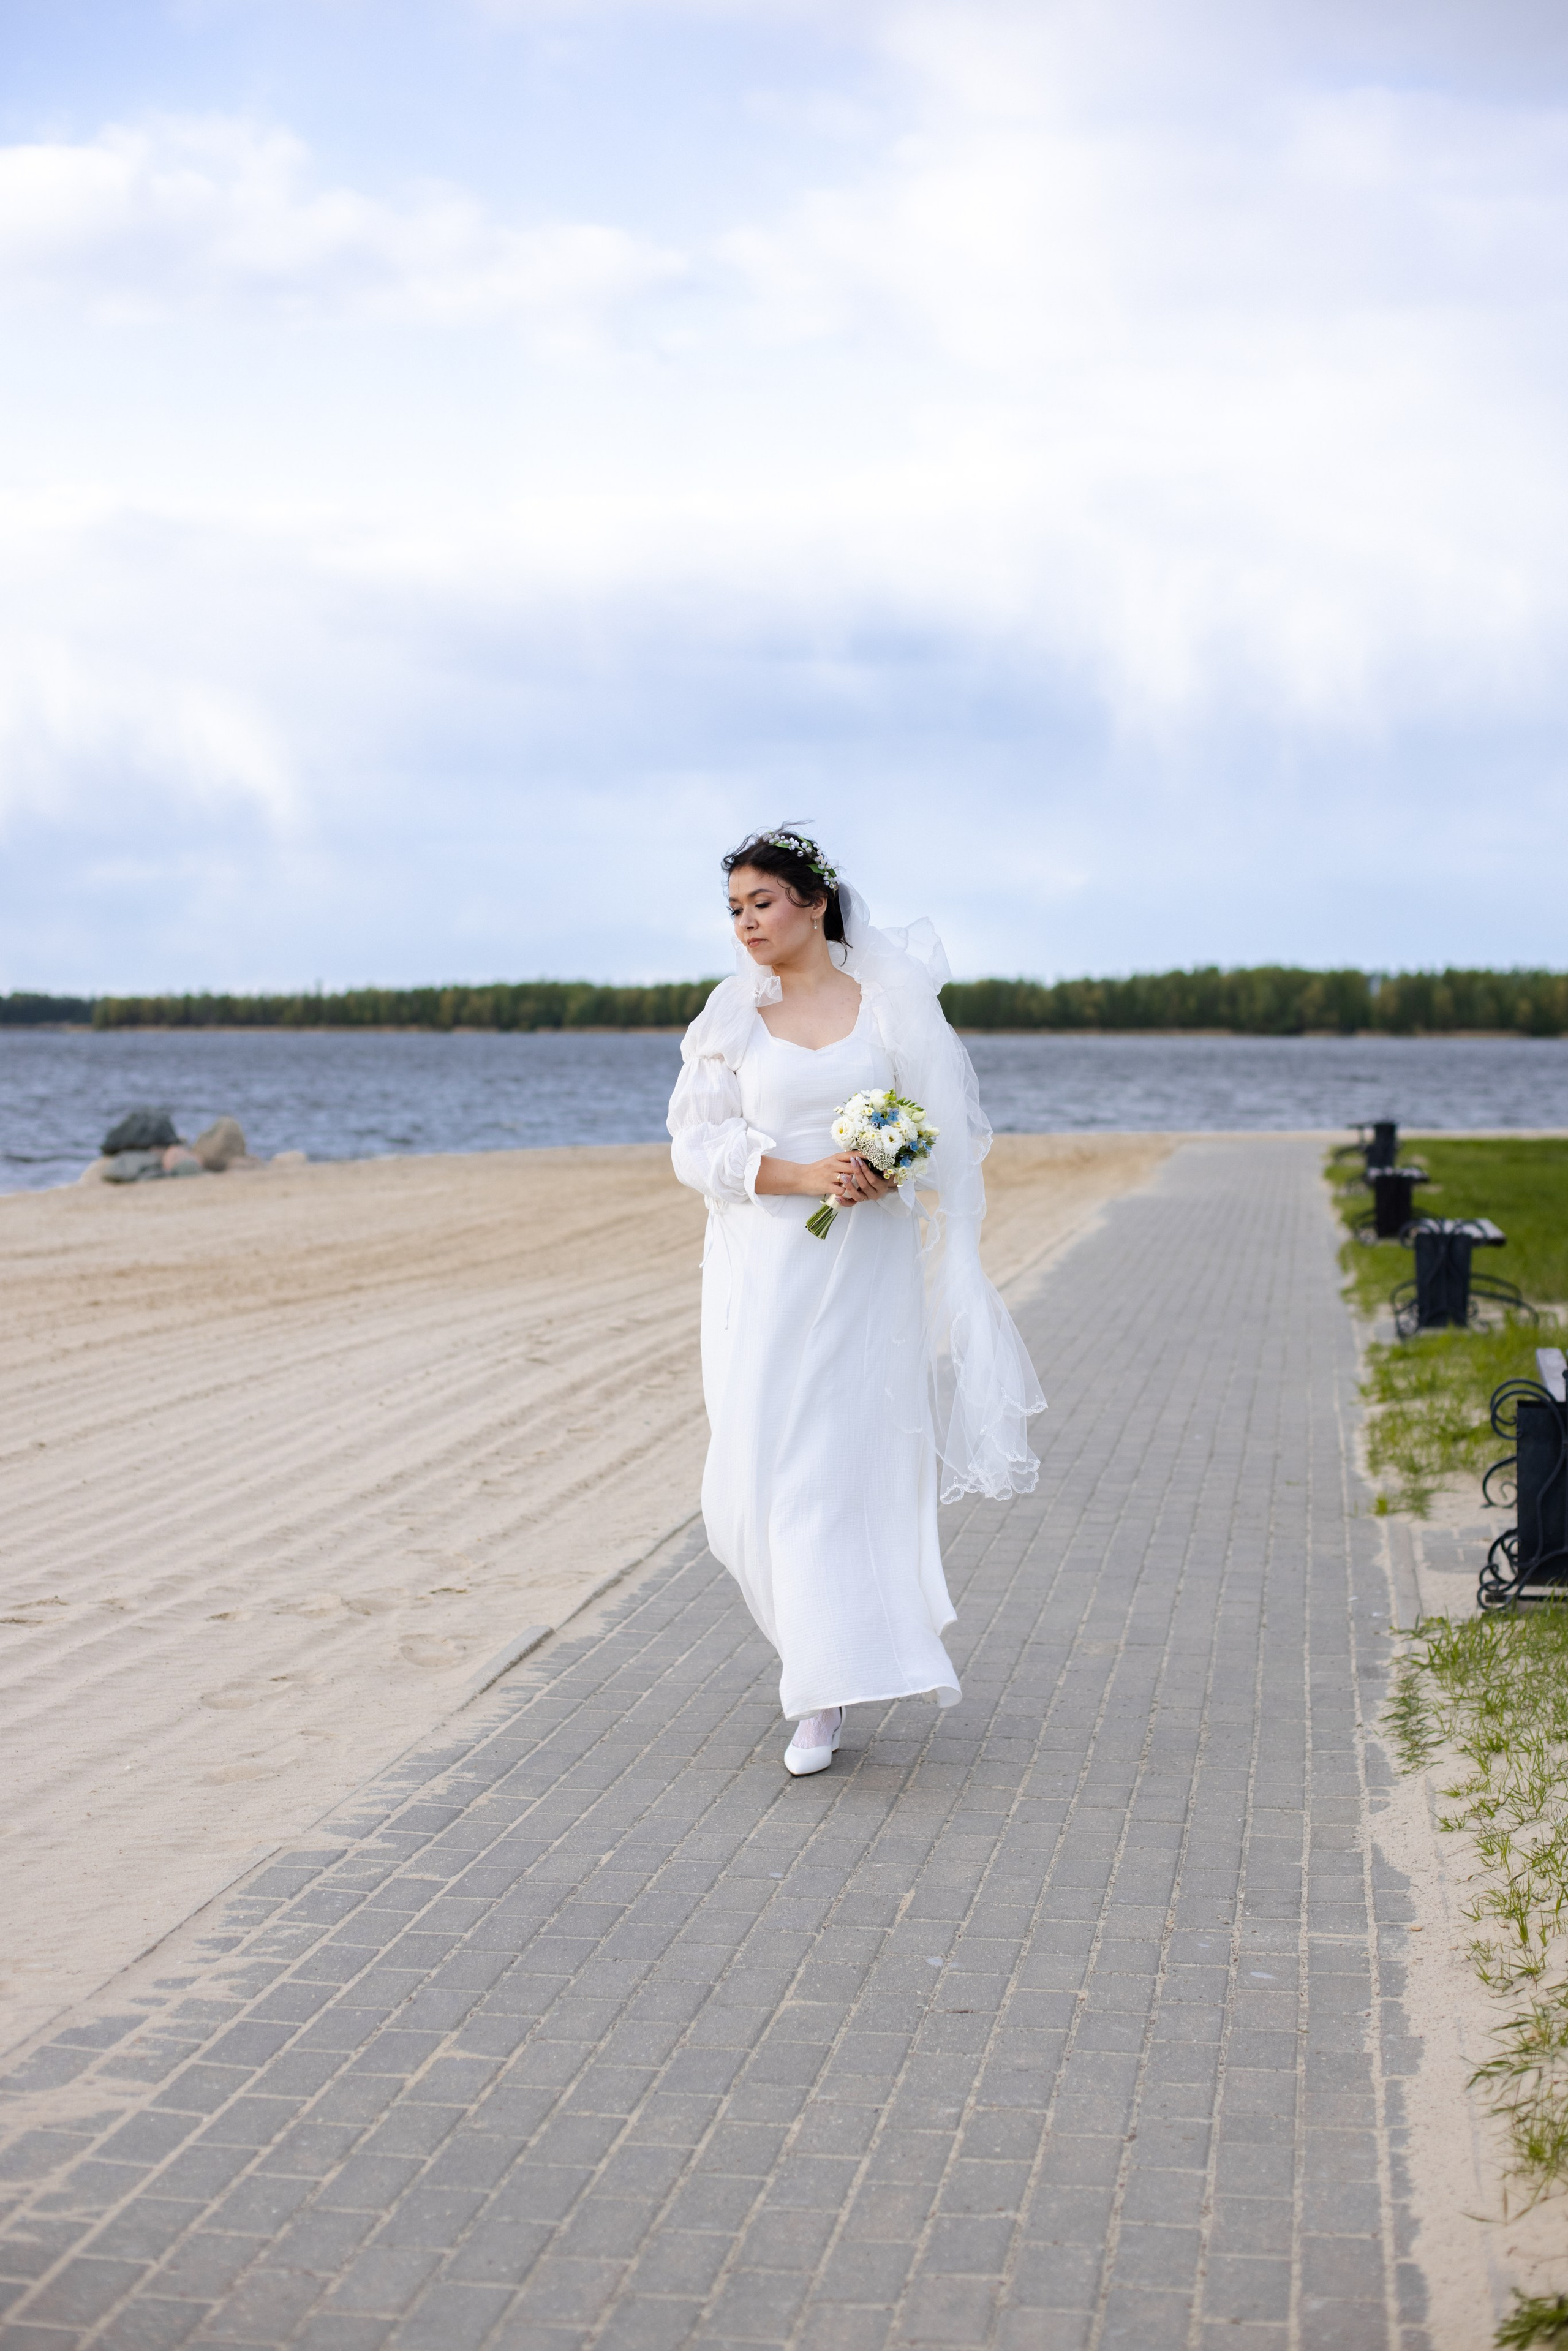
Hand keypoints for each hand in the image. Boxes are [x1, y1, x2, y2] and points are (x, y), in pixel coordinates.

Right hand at [754, 1152, 893, 1203]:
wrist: (801, 1177)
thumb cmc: (817, 1169)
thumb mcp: (830, 1161)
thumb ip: (843, 1160)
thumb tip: (858, 1159)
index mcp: (835, 1157)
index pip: (854, 1154)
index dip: (866, 1156)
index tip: (878, 1157)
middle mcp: (833, 1164)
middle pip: (854, 1166)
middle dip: (865, 1169)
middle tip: (879, 1172)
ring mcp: (830, 1175)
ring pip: (849, 1177)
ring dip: (858, 1181)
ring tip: (868, 1184)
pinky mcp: (827, 1186)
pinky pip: (841, 1189)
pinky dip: (848, 1192)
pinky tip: (854, 1194)